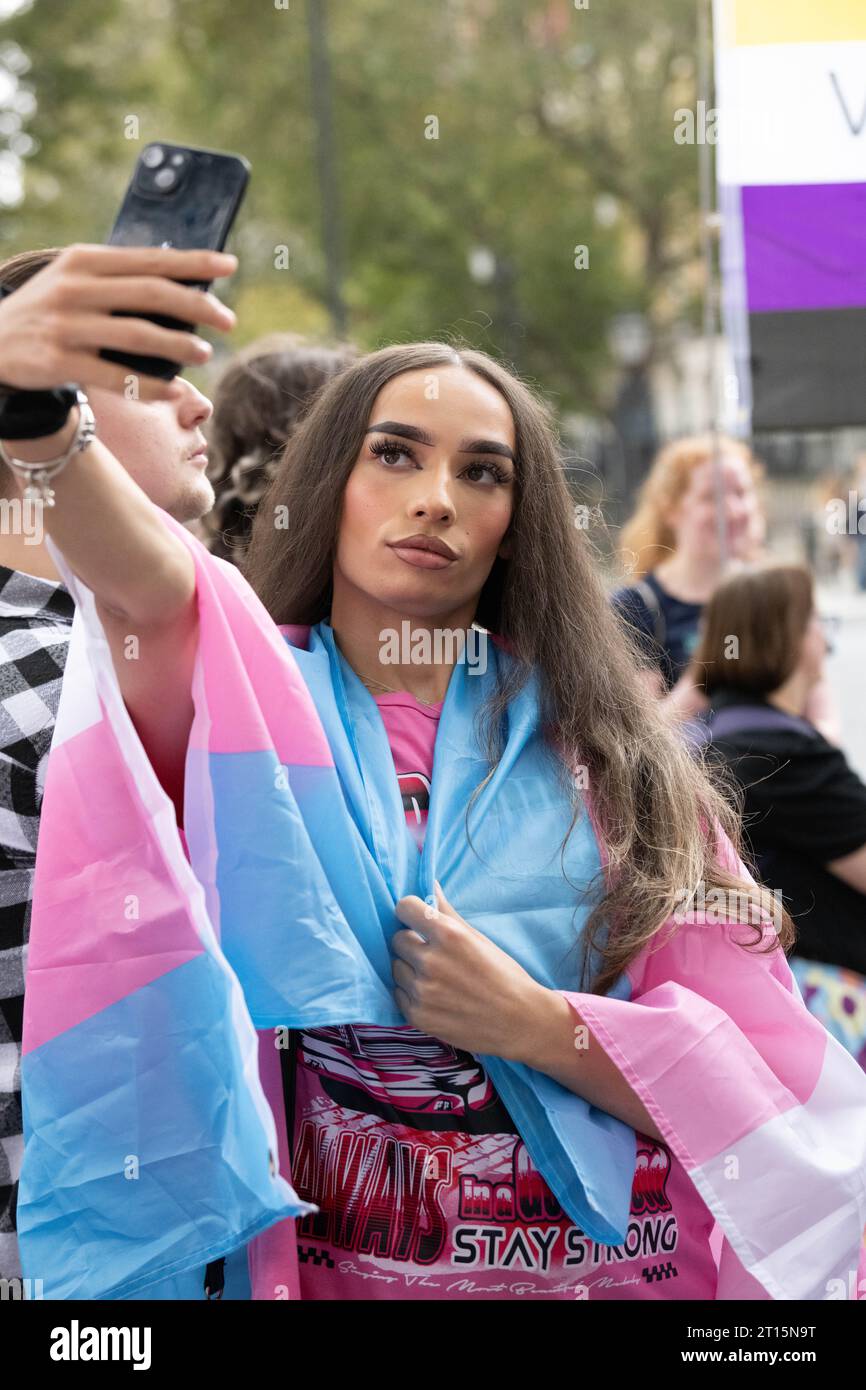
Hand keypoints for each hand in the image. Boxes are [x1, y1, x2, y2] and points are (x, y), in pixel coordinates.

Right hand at [0, 243, 236, 401]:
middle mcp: (75, 288)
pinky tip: (174, 390)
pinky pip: (116, 376)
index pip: (149, 258)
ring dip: (179, 345)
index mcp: (84, 260)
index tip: (229, 265)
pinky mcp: (60, 361)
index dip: (193, 262)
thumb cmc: (49, 312)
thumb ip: (117, 278)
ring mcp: (67, 325)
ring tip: (205, 353)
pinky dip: (150, 384)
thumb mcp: (74, 281)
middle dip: (197, 305)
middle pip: (151, 293)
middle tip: (228, 319)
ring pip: (138, 335)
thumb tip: (181, 285)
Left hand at [391, 881, 552, 1060]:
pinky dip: (411, 994)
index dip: (411, 912)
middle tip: (434, 954)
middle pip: (397, 939)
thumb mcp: (478, 938)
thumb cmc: (502, 975)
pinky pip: (399, 994)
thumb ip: (447, 911)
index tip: (418, 920)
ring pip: (396, 967)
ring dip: (410, 969)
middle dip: (412, 943)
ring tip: (438, 978)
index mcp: (449, 935)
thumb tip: (429, 883)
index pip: (404, 907)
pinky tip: (436, 996)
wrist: (520, 1022)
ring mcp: (422, 991)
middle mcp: (431, 962)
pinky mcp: (418, 1016)